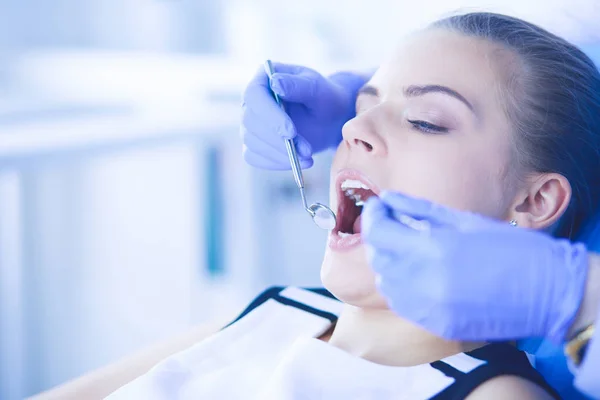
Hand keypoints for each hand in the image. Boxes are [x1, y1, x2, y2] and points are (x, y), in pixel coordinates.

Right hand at [241, 62, 367, 169]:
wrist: (330, 119)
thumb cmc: (325, 98)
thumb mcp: (318, 89)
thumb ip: (298, 85)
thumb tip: (275, 83)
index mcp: (264, 78)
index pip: (254, 96)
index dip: (269, 116)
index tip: (290, 133)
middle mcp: (252, 100)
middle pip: (250, 122)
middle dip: (278, 140)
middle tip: (307, 150)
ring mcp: (251, 123)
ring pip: (252, 142)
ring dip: (280, 154)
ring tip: (308, 157)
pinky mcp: (254, 143)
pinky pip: (254, 157)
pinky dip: (275, 163)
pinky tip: (296, 163)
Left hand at [361, 191, 588, 343]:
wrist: (547, 292)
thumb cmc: (510, 248)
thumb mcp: (464, 221)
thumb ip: (419, 209)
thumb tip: (388, 197)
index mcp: (433, 249)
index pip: (379, 233)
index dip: (372, 216)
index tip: (376, 206)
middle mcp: (425, 281)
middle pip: (378, 259)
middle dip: (378, 239)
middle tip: (388, 224)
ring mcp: (430, 308)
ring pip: (386, 284)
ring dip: (388, 264)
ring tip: (403, 250)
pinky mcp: (437, 325)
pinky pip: (403, 305)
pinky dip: (401, 288)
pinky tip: (416, 274)